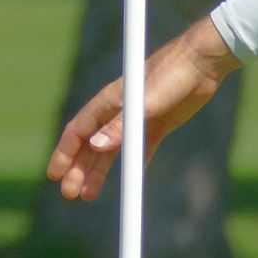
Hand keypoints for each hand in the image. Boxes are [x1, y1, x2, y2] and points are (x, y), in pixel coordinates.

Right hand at [46, 16, 242, 201]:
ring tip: (88, 196)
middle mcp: (118, 112)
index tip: (54, 174)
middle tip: (69, 194)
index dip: (64, 153)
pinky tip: (129, 180)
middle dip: (77, 169)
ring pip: (110, 151)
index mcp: (108, 102)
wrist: (202, 62)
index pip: (77, 131)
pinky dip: (132, 164)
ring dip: (98, 172)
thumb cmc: (171, 74)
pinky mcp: (157, 126)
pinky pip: (140, 150)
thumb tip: (94, 146)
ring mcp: (137, 120)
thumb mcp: (145, 101)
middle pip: (90, 145)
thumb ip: (120, 125)